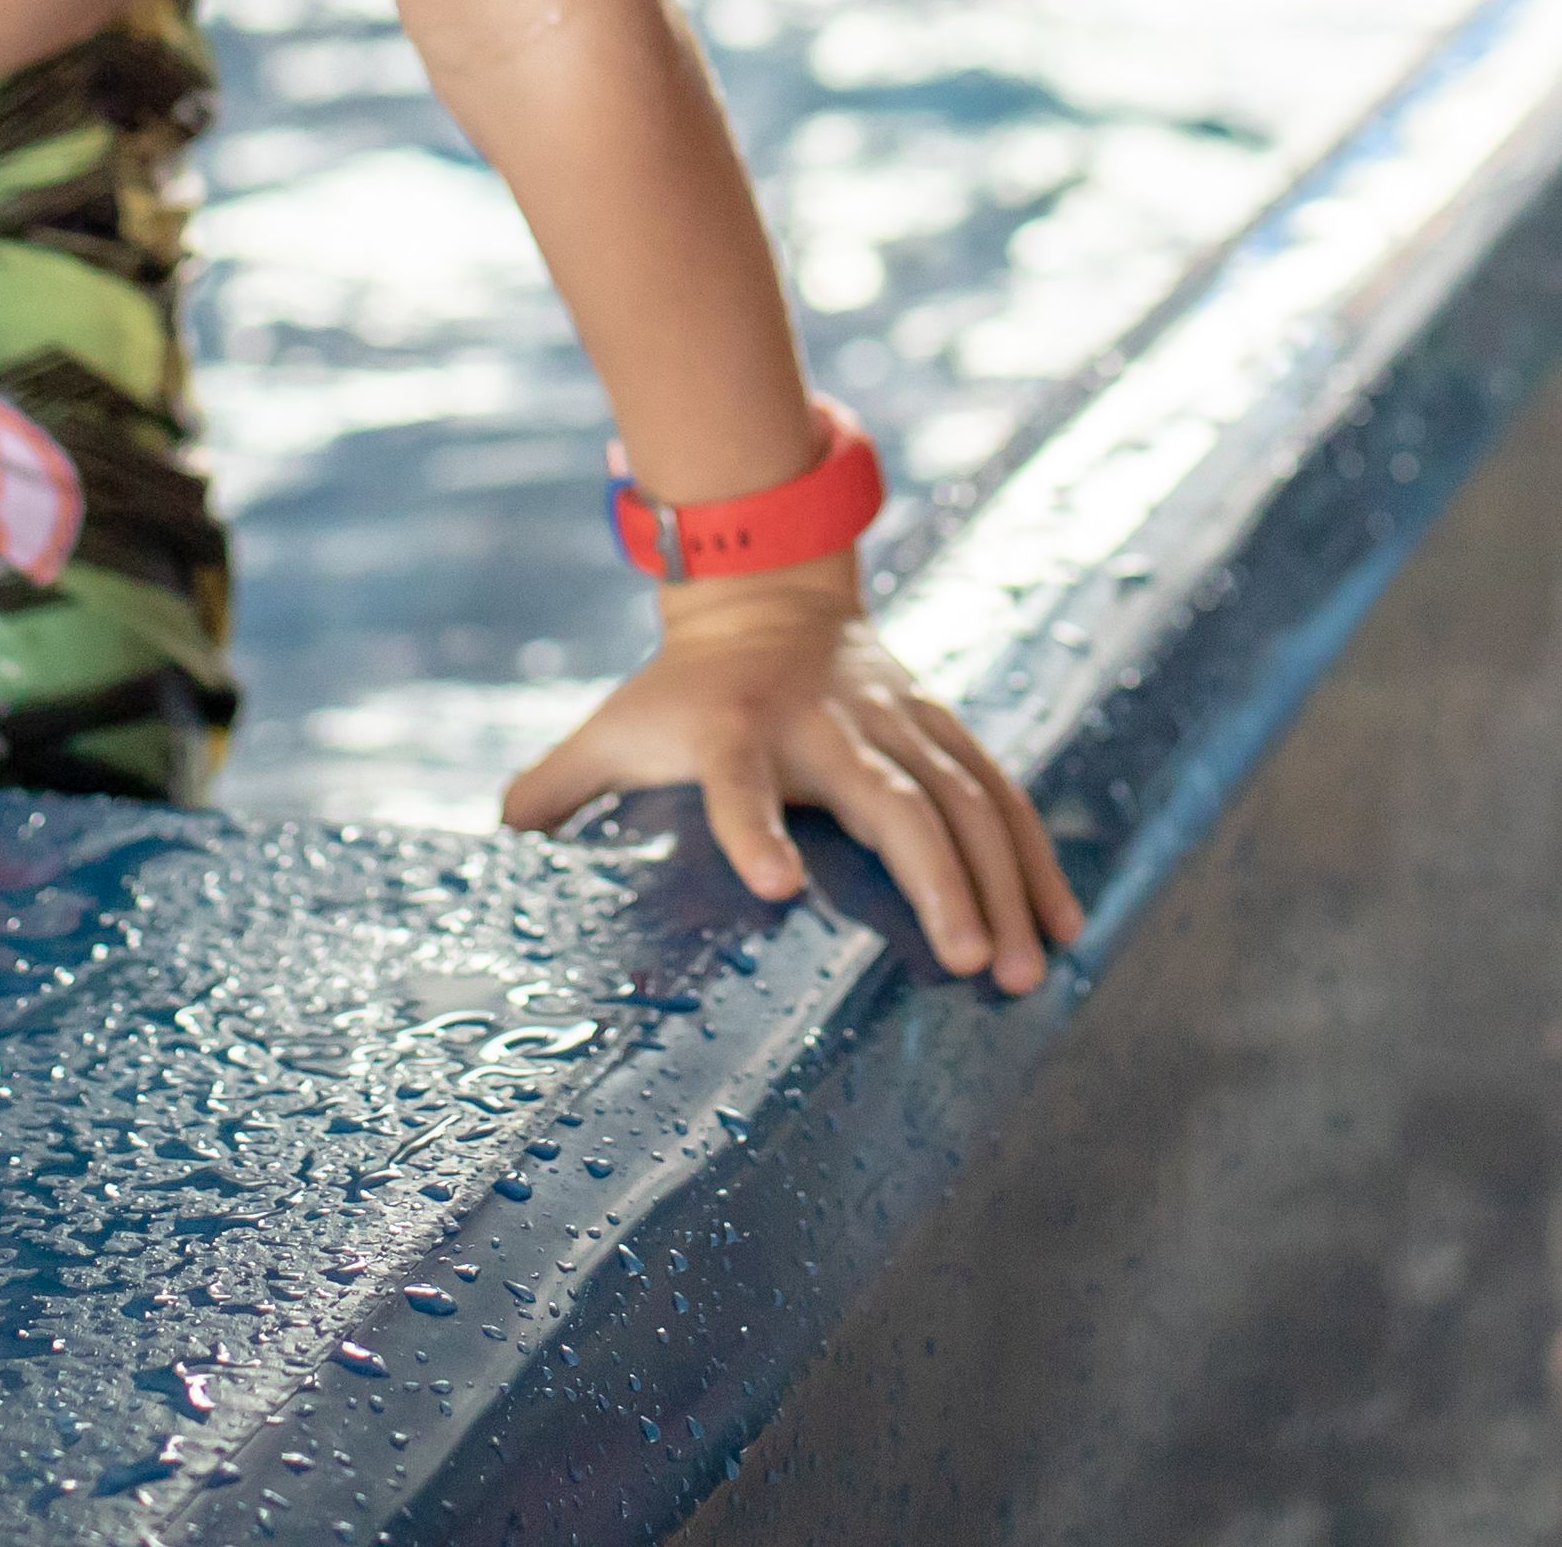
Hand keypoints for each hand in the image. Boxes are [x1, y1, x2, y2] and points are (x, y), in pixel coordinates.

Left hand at [497, 565, 1079, 992]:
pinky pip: (999, 796)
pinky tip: (1061, 928)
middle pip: (892, 799)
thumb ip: (561, 783)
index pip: (738, 778)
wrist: (769, 589)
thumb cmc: (683, 689)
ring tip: (1022, 972)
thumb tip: (500, 839)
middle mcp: (828, 721)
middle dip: (936, 881)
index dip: (750, 826)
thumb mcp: (617, 724)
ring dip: (1001, 886)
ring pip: (964, 800)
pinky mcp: (939, 729)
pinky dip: (1034, 861)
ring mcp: (896, 720)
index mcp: (737, 726)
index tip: (771, 886)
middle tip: (966, 966)